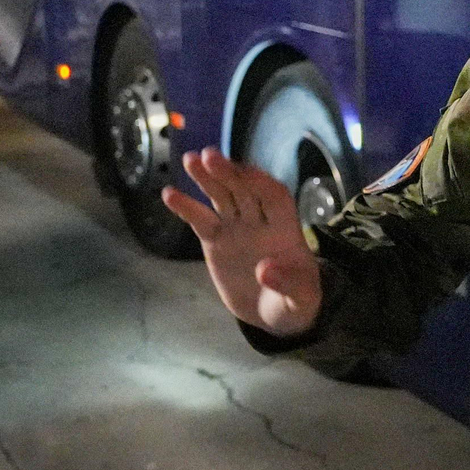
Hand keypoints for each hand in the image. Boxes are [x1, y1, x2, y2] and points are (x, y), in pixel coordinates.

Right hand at [162, 148, 322, 337]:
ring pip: (221, 196)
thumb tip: (264, 270)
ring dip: (207, 177)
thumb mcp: (300, 300)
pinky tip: (169, 193)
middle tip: (208, 155)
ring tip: (189, 159)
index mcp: (285, 228)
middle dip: (228, 173)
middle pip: (244, 189)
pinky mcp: (216, 240)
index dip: (260, 183)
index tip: (244, 172)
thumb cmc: (294, 302)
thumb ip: (288, 284)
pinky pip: (200, 219)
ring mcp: (237, 228)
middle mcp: (260, 221)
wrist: (273, 313)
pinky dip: (186, 207)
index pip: (274, 196)